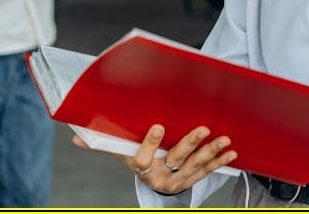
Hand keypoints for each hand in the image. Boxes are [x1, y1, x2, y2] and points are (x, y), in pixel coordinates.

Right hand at [74, 124, 235, 194]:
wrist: (154, 183)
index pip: (143, 158)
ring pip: (196, 165)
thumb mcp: (119, 153)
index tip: (159, 126)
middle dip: (190, 145)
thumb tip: (75, 137)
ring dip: (211, 152)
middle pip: (175, 160)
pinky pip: (209, 171)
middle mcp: (161, 176)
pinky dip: (221, 161)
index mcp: (141, 168)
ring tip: (224, 139)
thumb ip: (102, 144)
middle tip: (202, 129)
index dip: (150, 144)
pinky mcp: (194, 179)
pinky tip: (232, 152)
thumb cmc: (136, 159)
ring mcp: (180, 180)